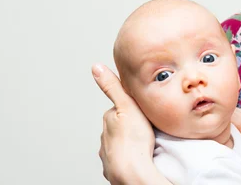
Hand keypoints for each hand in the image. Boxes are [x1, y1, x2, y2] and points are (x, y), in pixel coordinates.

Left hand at [92, 64, 154, 183]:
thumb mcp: (127, 105)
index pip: (120, 108)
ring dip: (128, 142)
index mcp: (108, 119)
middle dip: (129, 126)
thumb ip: (113, 86)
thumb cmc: (133, 140)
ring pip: (119, 143)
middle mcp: (104, 136)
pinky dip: (127, 157)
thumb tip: (96, 67)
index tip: (142, 111)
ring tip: (143, 144)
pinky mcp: (112, 168)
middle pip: (119, 126)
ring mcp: (107, 153)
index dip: (132, 108)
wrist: (132, 172)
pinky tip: (137, 158)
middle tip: (145, 128)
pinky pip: (120, 159)